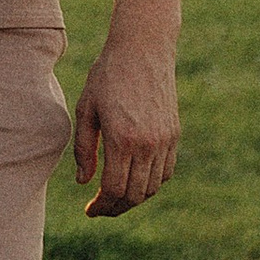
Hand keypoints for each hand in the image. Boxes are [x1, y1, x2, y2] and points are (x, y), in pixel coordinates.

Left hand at [72, 33, 179, 215]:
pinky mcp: (174, 134)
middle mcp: (148, 144)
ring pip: (153, 186)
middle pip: (135, 194)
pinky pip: (166, 171)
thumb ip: (84, 149)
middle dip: (116, 208)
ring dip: (134, 198)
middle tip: (100, 209)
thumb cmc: (107, 76)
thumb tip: (84, 182)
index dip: (102, 206)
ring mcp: (165, 140)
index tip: (90, 211)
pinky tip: (135, 179)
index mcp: (122, 139)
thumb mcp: (86, 109)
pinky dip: (151, 183)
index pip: (115, 189)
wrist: (143, 49)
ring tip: (115, 197)